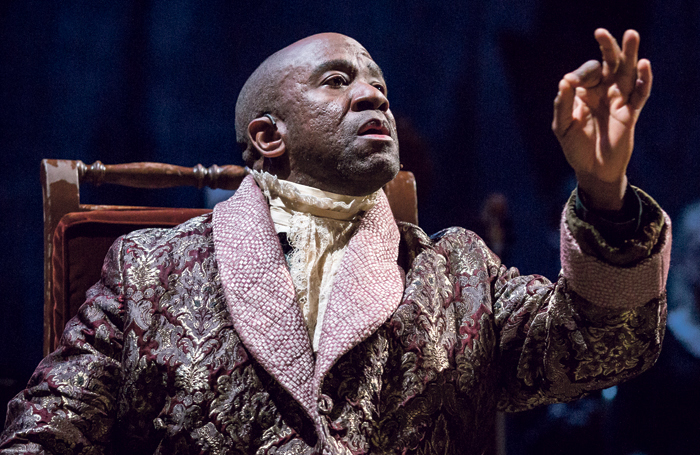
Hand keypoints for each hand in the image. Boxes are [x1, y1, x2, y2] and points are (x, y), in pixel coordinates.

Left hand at [552, 29, 651, 210]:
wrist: (592, 170)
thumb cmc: (575, 148)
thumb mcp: (562, 126)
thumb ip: (562, 104)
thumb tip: (564, 81)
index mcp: (584, 93)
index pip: (587, 72)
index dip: (580, 74)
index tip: (571, 83)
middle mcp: (603, 92)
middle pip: (609, 64)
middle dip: (607, 47)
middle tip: (601, 32)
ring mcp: (618, 101)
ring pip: (627, 72)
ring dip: (630, 54)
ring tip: (631, 34)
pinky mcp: (630, 112)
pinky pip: (640, 93)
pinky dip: (643, 79)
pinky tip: (644, 64)